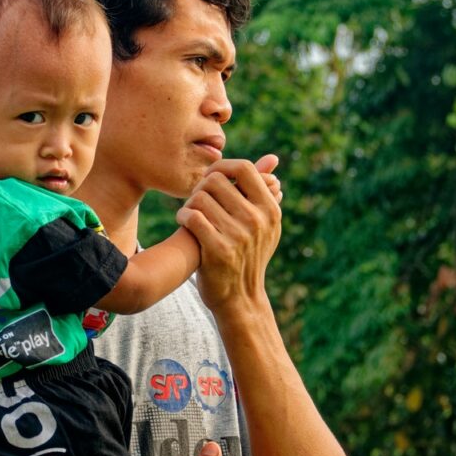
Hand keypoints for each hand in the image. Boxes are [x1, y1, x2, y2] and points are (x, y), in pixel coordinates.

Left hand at [176, 154, 282, 310]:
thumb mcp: (265, 223)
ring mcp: (239, 235)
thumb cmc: (248, 254)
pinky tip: (184, 222)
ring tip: (191, 214)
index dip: (222, 167)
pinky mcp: (219, 250)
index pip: (243, 168)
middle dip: (201, 188)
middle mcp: (257, 220)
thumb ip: (265, 189)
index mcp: (270, 209)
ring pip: (200, 198)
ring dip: (190, 204)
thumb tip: (272, 158)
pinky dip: (183, 216)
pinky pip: (192, 216)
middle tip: (198, 200)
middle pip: (216, 181)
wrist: (240, 298)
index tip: (211, 179)